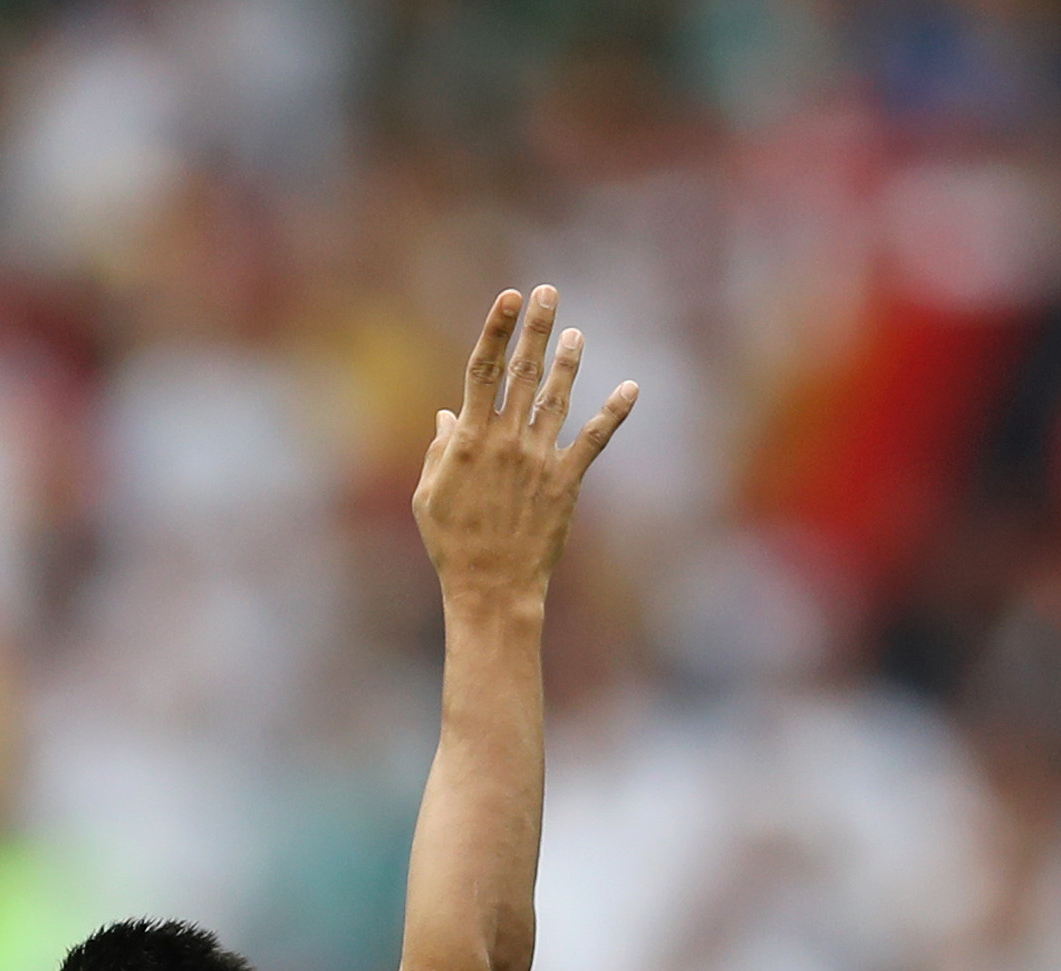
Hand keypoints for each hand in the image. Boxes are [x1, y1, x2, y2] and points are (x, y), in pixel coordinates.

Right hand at [412, 286, 636, 613]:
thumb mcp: (428, 497)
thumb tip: (447, 415)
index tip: (508, 296)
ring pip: (557, 397)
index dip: (495, 330)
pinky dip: (614, 413)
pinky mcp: (566, 481)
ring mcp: (539, 459)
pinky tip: (631, 389)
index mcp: (468, 440)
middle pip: (522, 372)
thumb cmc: (451, 545)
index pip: (481, 371)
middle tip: (546, 292)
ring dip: (568, 361)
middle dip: (535, 329)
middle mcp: (506, 441)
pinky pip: (594, 440)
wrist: (491, 588)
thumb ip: (439, 451)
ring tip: (576, 332)